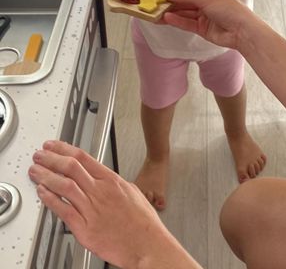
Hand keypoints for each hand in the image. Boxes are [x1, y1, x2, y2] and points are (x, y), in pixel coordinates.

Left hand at [28, 141, 188, 268]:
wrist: (146, 243)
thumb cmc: (142, 221)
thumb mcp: (132, 192)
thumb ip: (114, 184)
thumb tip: (104, 180)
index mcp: (111, 181)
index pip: (83, 158)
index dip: (64, 149)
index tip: (54, 146)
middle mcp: (100, 192)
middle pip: (71, 168)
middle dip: (51, 158)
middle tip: (40, 155)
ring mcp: (91, 209)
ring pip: (64, 186)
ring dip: (46, 176)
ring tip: (35, 171)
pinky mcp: (85, 228)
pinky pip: (63, 210)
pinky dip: (50, 200)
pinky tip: (42, 193)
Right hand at [162, 0, 258, 50]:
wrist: (242, 31)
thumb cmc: (228, 9)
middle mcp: (206, 2)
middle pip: (184, 1)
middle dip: (169, 2)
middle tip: (152, 3)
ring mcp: (203, 15)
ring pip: (184, 13)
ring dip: (171, 12)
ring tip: (155, 12)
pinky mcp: (202, 28)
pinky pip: (187, 23)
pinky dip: (177, 21)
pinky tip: (166, 18)